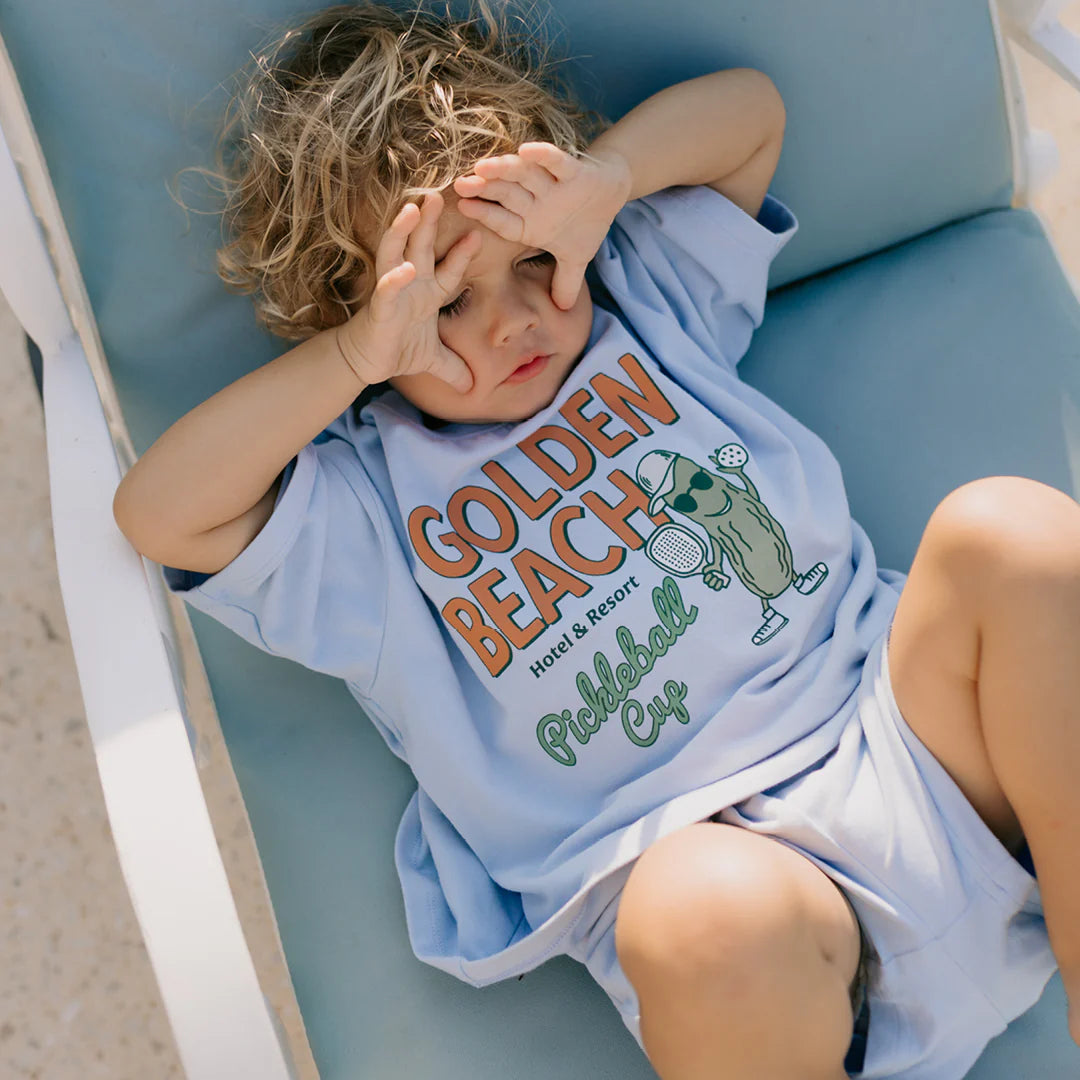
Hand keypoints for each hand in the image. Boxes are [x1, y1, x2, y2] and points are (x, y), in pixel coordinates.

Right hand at [335, 192, 479, 391]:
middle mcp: (410, 283)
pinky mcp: (380, 306)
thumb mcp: (433, 360)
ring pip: (397, 253)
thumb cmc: (397, 349)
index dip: (462, 254)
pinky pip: (387, 288)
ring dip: (404, 232)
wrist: (366, 363)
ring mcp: (393, 291)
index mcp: (426, 291)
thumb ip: (454, 368)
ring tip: (412, 210)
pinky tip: (406, 269)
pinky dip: (396, 278)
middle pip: (421, 246)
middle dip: (428, 221)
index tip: (479, 234)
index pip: (449, 268)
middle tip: (438, 194)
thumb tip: (472, 386)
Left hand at [452, 142, 630, 309]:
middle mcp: (536, 201)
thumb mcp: (575, 258)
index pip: (503, 220)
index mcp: (530, 223)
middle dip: (485, 190)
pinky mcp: (572, 170)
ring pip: (524, 175)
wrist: (610, 192)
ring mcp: (552, 185)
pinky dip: (543, 155)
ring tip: (482, 167)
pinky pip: (555, 161)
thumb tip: (563, 310)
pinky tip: (526, 149)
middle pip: (506, 194)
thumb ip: (565, 281)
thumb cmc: (585, 222)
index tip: (463, 208)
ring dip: (504, 170)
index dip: (484, 215)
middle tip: (460, 186)